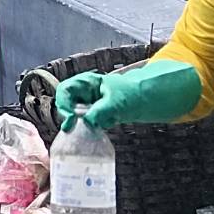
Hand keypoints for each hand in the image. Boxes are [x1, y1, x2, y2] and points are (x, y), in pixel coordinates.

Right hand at [54, 60, 202, 132]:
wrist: (150, 98)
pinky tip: (99, 129)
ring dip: (80, 124)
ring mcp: (90, 104)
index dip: (63, 104)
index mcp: (86, 83)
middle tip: (72, 128)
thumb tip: (87, 123)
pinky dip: (90, 128)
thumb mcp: (116, 102)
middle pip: (66, 104)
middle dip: (69, 116)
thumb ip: (100, 111)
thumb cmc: (133, 93)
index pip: (65, 91)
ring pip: (75, 116)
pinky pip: (86, 123)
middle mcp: (85, 93)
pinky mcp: (96, 115)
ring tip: (92, 128)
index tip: (70, 118)